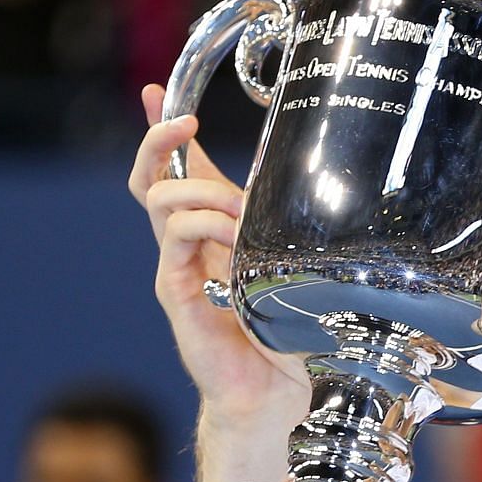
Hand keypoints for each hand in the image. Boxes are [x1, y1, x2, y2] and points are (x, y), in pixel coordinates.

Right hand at [127, 84, 307, 441]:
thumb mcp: (303, 259)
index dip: (165, 131)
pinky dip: (202, 226)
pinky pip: (173, 239)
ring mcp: (179, 266)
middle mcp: (192, 245)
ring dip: (200, 192)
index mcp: (218, 231)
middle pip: (153, 178)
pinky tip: (233, 237)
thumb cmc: (300, 330)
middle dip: (161, 140)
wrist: (285, 391)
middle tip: (185, 122)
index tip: (157, 90)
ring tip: (239, 210)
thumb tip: (328, 180)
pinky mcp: (176, 292)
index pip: (181, 171)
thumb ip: (300, 225)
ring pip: (160, 200)